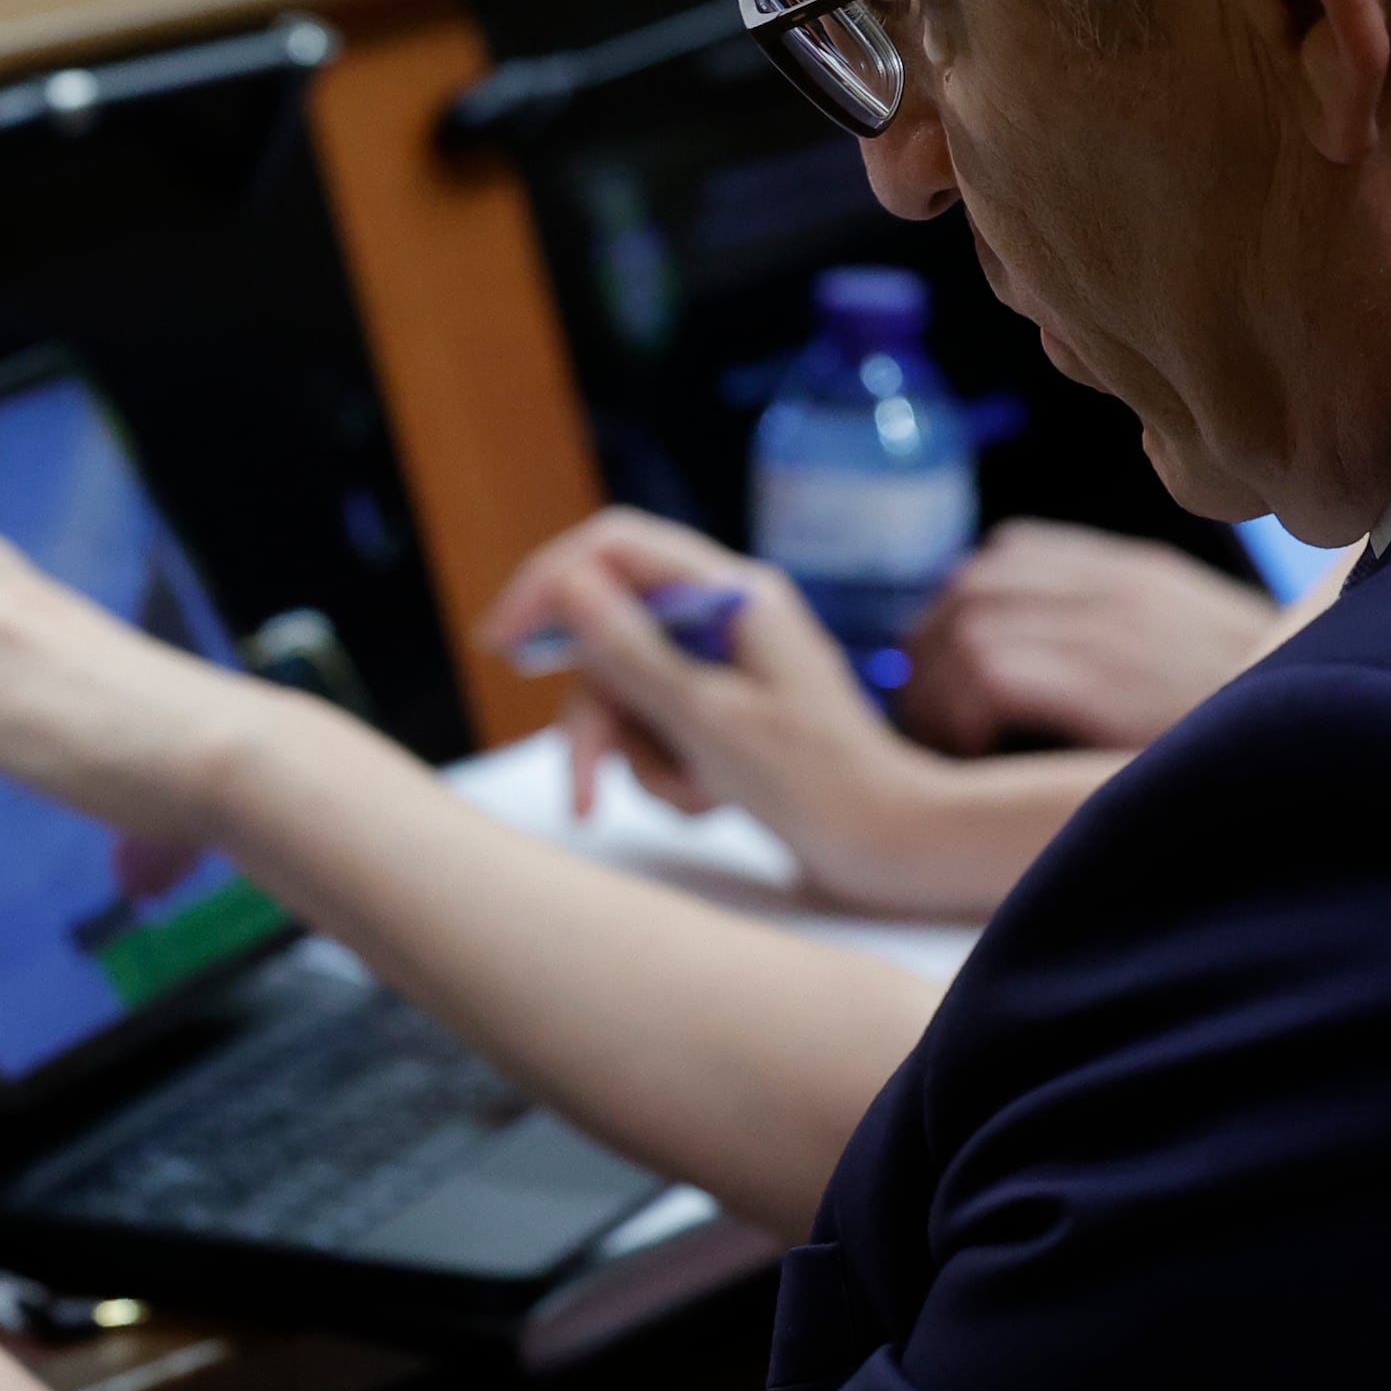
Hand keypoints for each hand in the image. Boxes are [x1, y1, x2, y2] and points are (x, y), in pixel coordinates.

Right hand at [467, 510, 950, 909]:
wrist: (888, 843)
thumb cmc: (814, 782)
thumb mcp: (708, 719)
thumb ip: (631, 650)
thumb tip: (567, 583)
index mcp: (732, 593)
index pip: (614, 546)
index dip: (549, 584)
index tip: (501, 642)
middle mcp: (724, 615)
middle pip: (610, 636)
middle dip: (598, 715)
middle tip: (585, 784)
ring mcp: (724, 663)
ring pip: (627, 691)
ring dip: (639, 756)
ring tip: (691, 799)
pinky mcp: (723, 710)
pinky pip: (656, 727)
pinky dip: (666, 772)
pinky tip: (709, 804)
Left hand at [894, 520, 1289, 755]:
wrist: (1337, 740)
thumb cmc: (1273, 718)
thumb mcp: (1215, 651)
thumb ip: (1143, 633)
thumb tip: (1069, 660)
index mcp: (1144, 576)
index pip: (1017, 552)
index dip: (967, 602)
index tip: (953, 656)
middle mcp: (1120, 589)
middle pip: (977, 584)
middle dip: (935, 642)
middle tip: (927, 704)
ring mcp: (1111, 629)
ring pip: (971, 622)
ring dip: (939, 682)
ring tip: (943, 736)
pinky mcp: (1102, 679)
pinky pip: (990, 671)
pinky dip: (962, 709)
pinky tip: (972, 748)